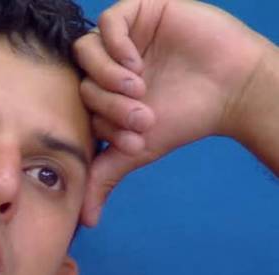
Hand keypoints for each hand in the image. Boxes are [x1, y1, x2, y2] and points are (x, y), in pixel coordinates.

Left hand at [74, 0, 269, 225]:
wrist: (232, 89)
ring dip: (109, 76)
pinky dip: (115, 45)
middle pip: (81, 79)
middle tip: (142, 116)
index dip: (101, 124)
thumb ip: (104, 177)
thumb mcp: (136, 150)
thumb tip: (82, 221)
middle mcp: (104, 65)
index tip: (135, 138)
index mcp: (98, 92)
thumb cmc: (183, 118)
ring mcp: (119, 38)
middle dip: (109, 105)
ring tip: (140, 88)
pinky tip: (135, 63)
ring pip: (86, 51)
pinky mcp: (138, 13)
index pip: (76, 105)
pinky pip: (108, 22)